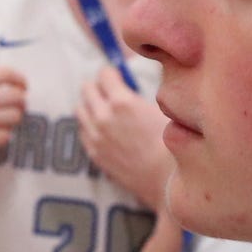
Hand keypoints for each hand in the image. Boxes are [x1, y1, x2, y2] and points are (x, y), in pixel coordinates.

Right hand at [0, 66, 27, 174]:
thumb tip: (2, 84)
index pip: (4, 74)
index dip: (20, 80)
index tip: (23, 87)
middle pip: (16, 97)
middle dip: (21, 104)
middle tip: (17, 109)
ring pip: (13, 118)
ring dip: (12, 122)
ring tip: (2, 124)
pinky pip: (4, 137)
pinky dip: (2, 137)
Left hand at [76, 66, 170, 200]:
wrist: (166, 178)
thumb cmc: (171, 142)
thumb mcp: (161, 108)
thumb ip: (142, 93)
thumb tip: (132, 81)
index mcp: (122, 102)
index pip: (104, 74)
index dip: (112, 73)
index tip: (117, 76)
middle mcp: (103, 117)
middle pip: (87, 89)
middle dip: (98, 86)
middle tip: (108, 89)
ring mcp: (96, 137)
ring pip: (80, 110)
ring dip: (90, 105)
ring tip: (103, 107)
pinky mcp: (95, 153)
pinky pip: (82, 131)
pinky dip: (89, 125)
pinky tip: (101, 127)